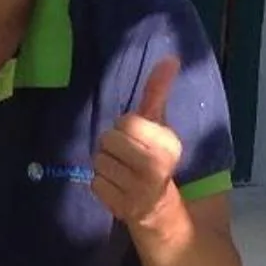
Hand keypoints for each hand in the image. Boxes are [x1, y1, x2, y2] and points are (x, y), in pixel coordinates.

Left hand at [91, 56, 182, 227]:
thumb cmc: (154, 156)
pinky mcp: (121, 207)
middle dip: (112, 146)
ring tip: (122, 172)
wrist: (157, 204)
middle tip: (126, 155)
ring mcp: (138, 190)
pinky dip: (102, 184)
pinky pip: (95, 183)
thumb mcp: (159, 124)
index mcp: (167, 145)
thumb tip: (170, 58)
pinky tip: (117, 187)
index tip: (136, 138)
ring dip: (105, 165)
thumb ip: (158, 92)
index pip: (127, 122)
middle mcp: (156, 167)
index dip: (126, 128)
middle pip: (108, 140)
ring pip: (99, 162)